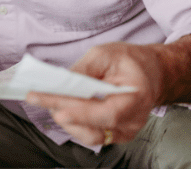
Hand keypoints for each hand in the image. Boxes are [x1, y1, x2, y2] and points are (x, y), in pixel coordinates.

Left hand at [25, 41, 161, 145]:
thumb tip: (60, 82)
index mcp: (135, 99)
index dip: (77, 112)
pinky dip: (74, 122)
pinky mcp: (116, 133)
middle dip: (62, 111)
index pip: (104, 112)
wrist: (153, 73)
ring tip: (47, 100)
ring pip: (89, 135)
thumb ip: (83, 69)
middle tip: (37, 96)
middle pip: (92, 127)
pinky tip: (61, 107)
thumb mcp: (106, 54)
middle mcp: (132, 121)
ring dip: (65, 119)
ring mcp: (125, 131)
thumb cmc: (131, 61)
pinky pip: (91, 134)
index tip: (51, 105)